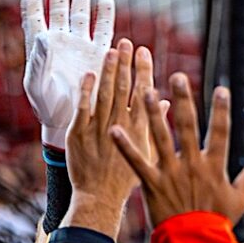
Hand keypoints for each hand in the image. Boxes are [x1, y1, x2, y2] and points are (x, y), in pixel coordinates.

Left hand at [22, 0, 114, 149]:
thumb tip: (43, 34)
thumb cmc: (47, 108)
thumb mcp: (37, 86)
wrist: (68, 123)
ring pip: (80, 12)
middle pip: (59, 6)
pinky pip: (102, 30)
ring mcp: (79, 46)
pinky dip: (104, 15)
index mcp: (40, 47)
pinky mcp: (97, 54)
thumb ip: (39, 60)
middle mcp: (60, 42)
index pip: (35, 14)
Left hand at [63, 39, 153, 237]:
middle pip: (124, 87)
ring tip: (111, 51)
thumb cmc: (127, 182)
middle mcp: (122, 124)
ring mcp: (99, 128)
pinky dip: (86, 90)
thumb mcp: (150, 154)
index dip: (143, 70)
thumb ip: (156, 126)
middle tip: (127, 42)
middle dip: (126, 63)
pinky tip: (88, 75)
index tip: (144, 51)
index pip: (144, 92)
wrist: (101, 200)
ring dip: (108, 70)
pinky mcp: (79, 135)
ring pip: (105, 93)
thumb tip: (164, 103)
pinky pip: (82, 107)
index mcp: (141, 128)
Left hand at [111, 74, 243, 226]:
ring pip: (160, 138)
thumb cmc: (216, 222)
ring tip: (145, 92)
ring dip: (153, 114)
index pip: (220, 131)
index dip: (221, 110)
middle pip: (187, 126)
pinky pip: (136, 162)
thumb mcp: (239, 199)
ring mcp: (170, 173)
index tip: (221, 89)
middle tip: (177, 77)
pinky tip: (114, 130)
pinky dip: (125, 146)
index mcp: (214, 165)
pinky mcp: (151, 184)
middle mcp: (191, 164)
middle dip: (183, 100)